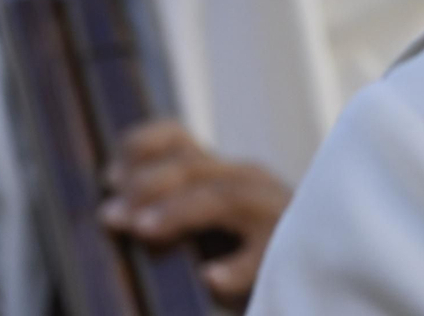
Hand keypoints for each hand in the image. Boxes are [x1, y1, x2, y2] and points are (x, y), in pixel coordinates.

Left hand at [100, 121, 290, 306]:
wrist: (315, 284)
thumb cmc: (248, 260)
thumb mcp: (207, 227)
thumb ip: (173, 212)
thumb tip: (110, 212)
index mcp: (224, 172)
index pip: (177, 139)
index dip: (140, 149)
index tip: (108, 176)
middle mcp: (250, 183)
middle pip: (193, 168)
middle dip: (146, 187)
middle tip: (110, 216)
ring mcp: (276, 215)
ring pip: (222, 197)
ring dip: (178, 212)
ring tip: (143, 230)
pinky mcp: (295, 255)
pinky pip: (263, 257)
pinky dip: (235, 267)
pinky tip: (211, 279)